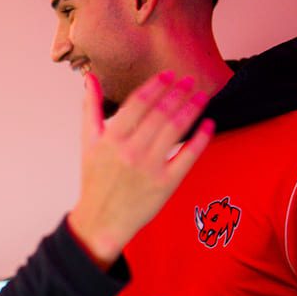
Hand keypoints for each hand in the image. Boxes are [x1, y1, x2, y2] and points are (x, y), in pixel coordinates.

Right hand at [67, 71, 213, 266]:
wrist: (101, 221)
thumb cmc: (96, 181)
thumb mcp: (87, 143)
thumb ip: (91, 109)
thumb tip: (90, 79)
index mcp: (111, 139)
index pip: (138, 102)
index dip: (156, 85)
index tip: (169, 75)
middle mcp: (131, 151)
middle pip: (160, 113)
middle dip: (178, 92)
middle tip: (190, 80)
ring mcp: (149, 168)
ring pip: (175, 129)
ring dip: (191, 108)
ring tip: (201, 95)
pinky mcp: (165, 184)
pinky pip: (188, 156)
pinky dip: (201, 138)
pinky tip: (209, 124)